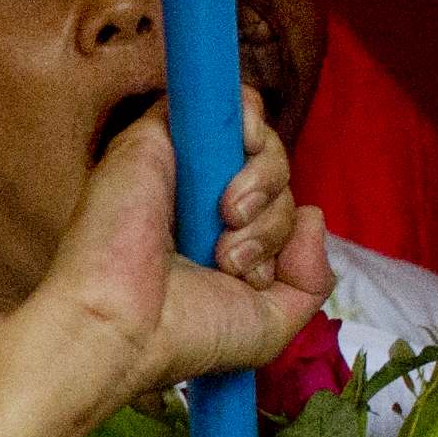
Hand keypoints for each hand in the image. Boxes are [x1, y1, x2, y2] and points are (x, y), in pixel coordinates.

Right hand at [8, 93, 327, 411]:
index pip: (277, 205)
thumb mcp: (270, 324)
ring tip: (227, 228)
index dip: (279, 235)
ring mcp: (177, 163)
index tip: (249, 279)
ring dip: (264, 185)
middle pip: (274, 173)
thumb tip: (313, 214)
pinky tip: (232, 181)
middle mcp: (198, 196)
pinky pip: (229, 102)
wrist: (123, 326)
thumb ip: (311, 278)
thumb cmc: (182, 334)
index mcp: (217, 234)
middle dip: (273, 221)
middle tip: (231, 261)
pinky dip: (251, 129)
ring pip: (259, 139)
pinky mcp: (158, 135)